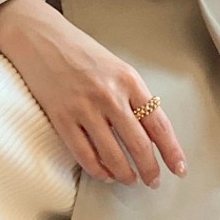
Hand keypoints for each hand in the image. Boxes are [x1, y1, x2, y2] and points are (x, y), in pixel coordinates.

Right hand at [0, 0, 187, 188]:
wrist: (39, 38)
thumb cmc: (80, 52)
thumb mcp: (116, 68)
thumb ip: (133, 97)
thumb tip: (151, 133)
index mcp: (129, 80)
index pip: (159, 124)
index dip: (172, 151)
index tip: (179, 168)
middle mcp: (110, 95)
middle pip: (139, 145)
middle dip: (150, 169)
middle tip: (153, 181)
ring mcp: (84, 108)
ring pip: (113, 155)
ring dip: (126, 174)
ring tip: (131, 180)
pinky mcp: (62, 119)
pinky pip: (85, 155)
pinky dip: (99, 171)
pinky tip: (106, 175)